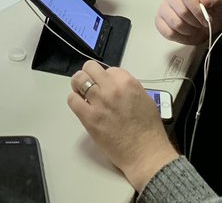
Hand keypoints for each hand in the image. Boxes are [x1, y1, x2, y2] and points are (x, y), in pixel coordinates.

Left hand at [68, 62, 177, 192]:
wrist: (145, 153)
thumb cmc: (148, 130)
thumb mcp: (144, 99)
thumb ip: (128, 88)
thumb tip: (113, 84)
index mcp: (127, 82)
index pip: (109, 69)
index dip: (107, 78)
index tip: (107, 86)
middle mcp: (112, 89)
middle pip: (90, 68)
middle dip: (89, 75)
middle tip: (90, 85)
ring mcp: (99, 102)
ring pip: (78, 79)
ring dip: (79, 85)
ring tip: (83, 94)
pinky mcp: (89, 117)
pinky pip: (73, 100)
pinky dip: (75, 101)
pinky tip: (82, 107)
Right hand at [154, 0, 221, 43]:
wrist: (207, 21)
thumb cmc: (213, 10)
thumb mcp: (221, 3)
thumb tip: (203, 0)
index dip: (197, 11)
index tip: (206, 20)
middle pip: (181, 11)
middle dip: (195, 23)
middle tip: (201, 25)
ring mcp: (163, 8)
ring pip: (174, 23)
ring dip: (189, 31)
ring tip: (195, 29)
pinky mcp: (159, 20)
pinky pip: (167, 32)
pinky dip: (180, 37)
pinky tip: (187, 34)